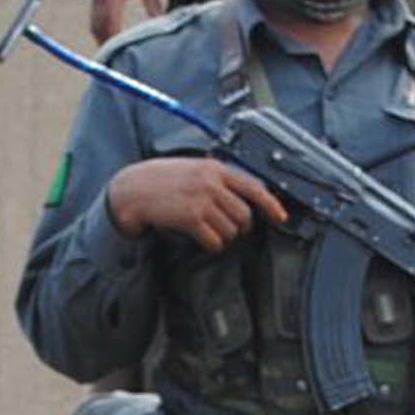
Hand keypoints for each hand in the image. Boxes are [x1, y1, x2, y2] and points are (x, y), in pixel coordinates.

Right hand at [106, 156, 288, 252]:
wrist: (133, 189)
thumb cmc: (162, 180)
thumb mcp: (193, 169)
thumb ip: (217, 179)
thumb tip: (242, 198)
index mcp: (215, 169)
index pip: (253, 187)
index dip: (271, 204)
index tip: (281, 216)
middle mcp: (212, 183)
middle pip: (244, 215)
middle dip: (240, 227)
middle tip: (228, 228)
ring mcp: (202, 201)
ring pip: (231, 230)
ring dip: (224, 237)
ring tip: (209, 231)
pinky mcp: (191, 218)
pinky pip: (215, 241)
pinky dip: (212, 245)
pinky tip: (202, 239)